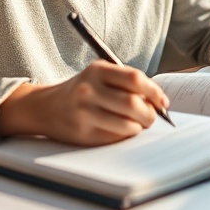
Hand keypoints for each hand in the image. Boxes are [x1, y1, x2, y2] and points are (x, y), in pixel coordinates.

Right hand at [0, 61, 170, 145]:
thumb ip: (126, 83)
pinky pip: (115, 138)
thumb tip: (158, 101)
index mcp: (98, 70)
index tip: (163, 102)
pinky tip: (119, 130)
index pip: (136, 79)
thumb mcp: (99, 76)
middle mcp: (89, 89)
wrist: (45, 107)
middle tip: (151, 117)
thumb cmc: (81, 91)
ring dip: (138, 127)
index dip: (155, 92)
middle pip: (134, 104)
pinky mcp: (82, 132)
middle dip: (150, 114)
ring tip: (135, 124)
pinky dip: (124, 136)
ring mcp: (84, 112)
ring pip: (128, 125)